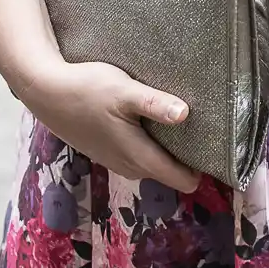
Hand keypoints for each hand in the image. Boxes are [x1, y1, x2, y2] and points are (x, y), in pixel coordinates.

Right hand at [13, 57, 201, 192]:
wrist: (46, 92)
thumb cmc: (88, 89)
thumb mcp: (125, 91)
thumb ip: (154, 104)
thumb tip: (185, 114)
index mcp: (138, 155)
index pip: (180, 179)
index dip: (203, 172)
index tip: (222, 156)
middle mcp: (128, 165)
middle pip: (168, 172)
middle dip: (188, 160)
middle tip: (209, 134)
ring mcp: (114, 160)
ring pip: (152, 164)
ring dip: (168, 152)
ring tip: (188, 129)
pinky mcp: (105, 150)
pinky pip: (137, 156)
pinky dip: (150, 146)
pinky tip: (153, 125)